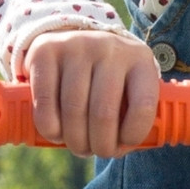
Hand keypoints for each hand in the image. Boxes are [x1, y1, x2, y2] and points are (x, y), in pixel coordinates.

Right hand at [17, 28, 160, 155]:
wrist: (70, 36)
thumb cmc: (106, 75)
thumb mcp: (128, 83)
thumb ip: (132, 111)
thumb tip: (122, 148)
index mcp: (140, 59)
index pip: (143, 106)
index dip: (132, 136)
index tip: (121, 147)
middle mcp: (110, 49)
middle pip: (103, 113)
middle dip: (99, 145)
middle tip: (94, 152)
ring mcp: (77, 47)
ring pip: (73, 110)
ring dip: (74, 140)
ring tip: (77, 147)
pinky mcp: (46, 51)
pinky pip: (46, 101)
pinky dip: (49, 127)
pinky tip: (55, 134)